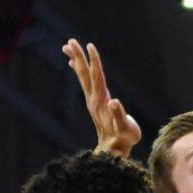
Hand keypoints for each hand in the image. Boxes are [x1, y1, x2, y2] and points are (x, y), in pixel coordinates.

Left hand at [62, 39, 140, 157]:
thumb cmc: (123, 140)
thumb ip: (119, 116)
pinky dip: (79, 71)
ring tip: (67, 46)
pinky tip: (74, 64)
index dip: (94, 61)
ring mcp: (92, 100)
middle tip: (70, 41)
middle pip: (84, 74)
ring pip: (82, 76)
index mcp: (101, 101)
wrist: (113, 151)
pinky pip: (85, 82)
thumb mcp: (125, 129)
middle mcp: (93, 98)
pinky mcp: (94, 103)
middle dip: (78, 57)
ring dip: (76, 61)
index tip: (90, 46)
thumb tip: (115, 102)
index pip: (96, 77)